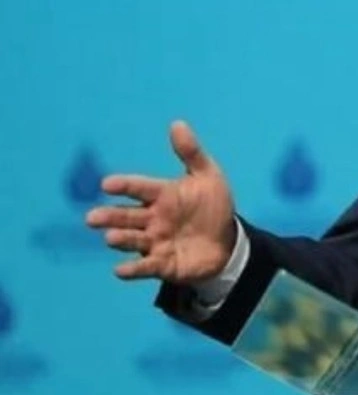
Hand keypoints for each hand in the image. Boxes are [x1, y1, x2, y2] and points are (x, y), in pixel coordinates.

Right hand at [85, 120, 236, 282]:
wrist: (227, 243)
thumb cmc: (212, 207)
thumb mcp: (208, 177)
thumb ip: (191, 153)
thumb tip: (177, 123)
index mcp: (162, 195)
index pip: (139, 188)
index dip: (125, 186)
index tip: (107, 184)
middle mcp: (152, 219)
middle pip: (127, 216)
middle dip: (110, 217)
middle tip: (92, 217)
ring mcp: (156, 243)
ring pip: (132, 240)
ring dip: (121, 239)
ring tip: (110, 238)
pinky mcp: (163, 264)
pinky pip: (146, 267)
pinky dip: (133, 270)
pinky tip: (120, 270)